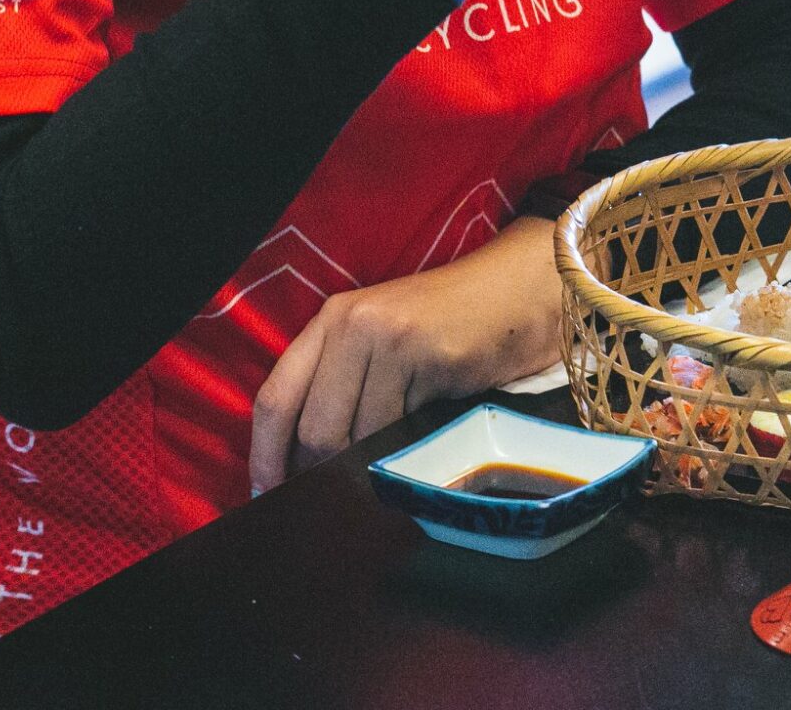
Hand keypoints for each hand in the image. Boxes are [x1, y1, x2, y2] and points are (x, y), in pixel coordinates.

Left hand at [249, 216, 565, 494]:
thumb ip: (347, 384)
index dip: (266, 455)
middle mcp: (353, 324)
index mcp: (332, 319)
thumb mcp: (387, 341)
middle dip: (323, 474)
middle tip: (337, 503)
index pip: (275, 396)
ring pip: (359, 435)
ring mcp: (392, 338)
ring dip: (370, 469)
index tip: (267, 494)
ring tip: (387, 481)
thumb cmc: (457, 323)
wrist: (524, 288)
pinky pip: (404, 429)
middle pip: (315, 427)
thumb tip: (312, 462)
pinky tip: (421, 457)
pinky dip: (407, 455)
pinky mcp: (432, 356)